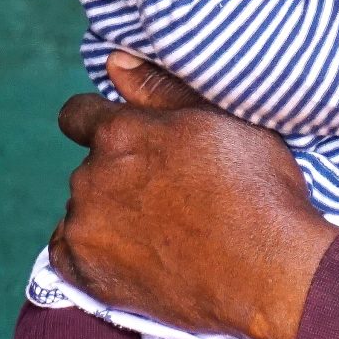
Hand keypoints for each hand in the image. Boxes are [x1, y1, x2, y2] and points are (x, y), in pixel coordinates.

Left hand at [45, 60, 338, 338]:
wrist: (268, 271)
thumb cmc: (256, 187)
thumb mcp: (221, 118)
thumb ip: (160, 88)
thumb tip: (113, 62)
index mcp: (119, 133)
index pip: (78, 115)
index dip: (104, 123)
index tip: (132, 142)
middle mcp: (90, 178)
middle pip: (90, 167)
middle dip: (118, 173)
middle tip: (170, 192)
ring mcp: (85, 230)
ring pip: (83, 210)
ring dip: (109, 213)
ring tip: (162, 230)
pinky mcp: (86, 276)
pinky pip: (70, 254)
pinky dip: (94, 252)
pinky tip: (136, 254)